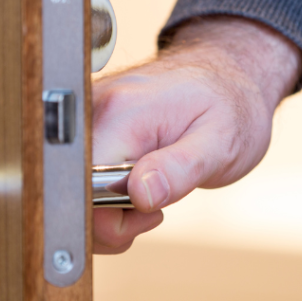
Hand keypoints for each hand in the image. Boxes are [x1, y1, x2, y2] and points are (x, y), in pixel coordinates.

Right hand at [91, 16, 301, 253]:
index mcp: (122, 112)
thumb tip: (140, 194)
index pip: (84, 185)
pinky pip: (79, 178)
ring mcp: (85, 118)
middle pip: (71, 192)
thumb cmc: (229, 109)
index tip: (149, 213)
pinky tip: (133, 188)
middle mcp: (92, 110)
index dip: (110, 216)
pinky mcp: (85, 129)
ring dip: (107, 212)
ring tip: (149, 194)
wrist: (226, 79)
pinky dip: (103, 198)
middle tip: (155, 208)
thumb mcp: (221, 143)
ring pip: (71, 191)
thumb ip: (180, 169)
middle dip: (109, 221)